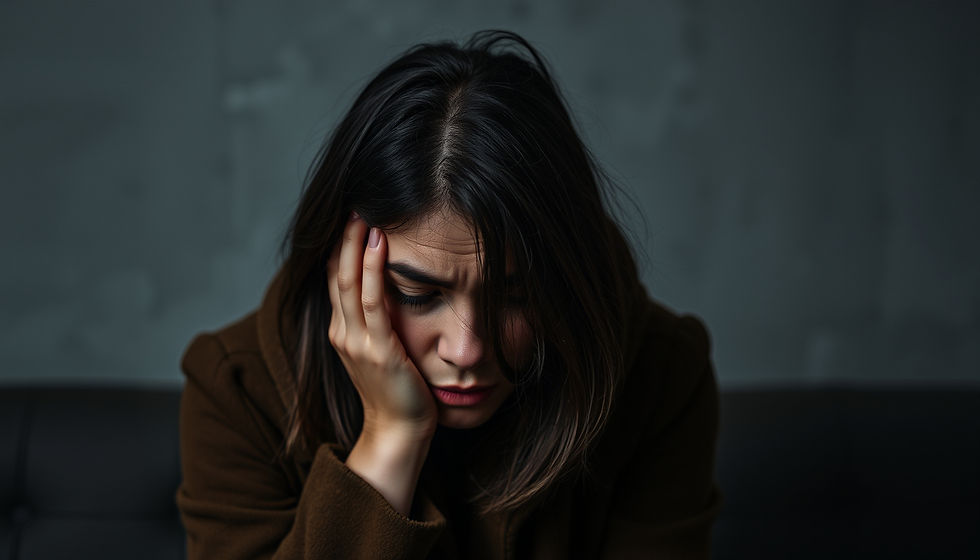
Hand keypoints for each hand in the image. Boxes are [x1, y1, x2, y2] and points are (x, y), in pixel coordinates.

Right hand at [327, 214, 437, 439]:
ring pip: (347, 281)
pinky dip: (372, 268)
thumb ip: (379, 324)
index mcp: (341, 332)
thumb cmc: (399, 392)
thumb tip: (393, 293)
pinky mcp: (376, 349)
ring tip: (363, 213)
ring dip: (354, 244)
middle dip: (342, 237)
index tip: (350, 216)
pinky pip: (371, 301)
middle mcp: (341, 333)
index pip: (334, 279)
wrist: (399, 432)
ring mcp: (355, 341)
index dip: (339, 247)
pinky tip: (379, 243)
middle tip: (353, 202)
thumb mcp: (382, 351)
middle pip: (334, 274)